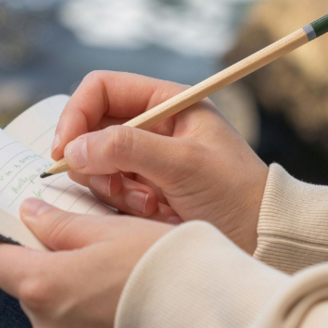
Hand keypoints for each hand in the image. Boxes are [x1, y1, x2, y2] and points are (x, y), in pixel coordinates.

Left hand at [0, 199, 171, 327]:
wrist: (214, 325)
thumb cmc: (164, 267)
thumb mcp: (112, 229)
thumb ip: (60, 224)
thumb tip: (29, 213)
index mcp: (44, 286)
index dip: (10, 242)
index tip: (31, 232)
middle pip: (31, 294)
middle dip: (53, 274)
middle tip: (96, 256)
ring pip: (58, 326)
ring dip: (76, 308)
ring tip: (121, 291)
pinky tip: (131, 321)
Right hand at [50, 71, 268, 253]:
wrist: (262, 237)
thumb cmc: (236, 193)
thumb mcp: (184, 164)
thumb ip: (128, 149)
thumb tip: (74, 148)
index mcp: (168, 102)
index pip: (101, 89)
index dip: (77, 114)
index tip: (65, 149)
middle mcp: (152, 125)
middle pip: (90, 127)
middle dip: (93, 158)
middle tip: (113, 185)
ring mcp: (145, 159)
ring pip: (94, 163)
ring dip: (111, 186)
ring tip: (148, 204)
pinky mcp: (142, 190)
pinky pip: (109, 190)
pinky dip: (123, 204)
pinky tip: (155, 213)